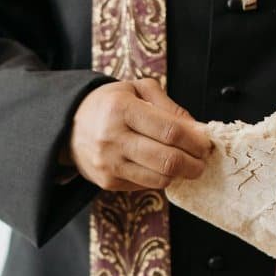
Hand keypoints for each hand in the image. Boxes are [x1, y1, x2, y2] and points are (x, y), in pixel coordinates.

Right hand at [69, 79, 211, 190]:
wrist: (69, 126)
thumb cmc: (110, 104)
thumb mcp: (137, 90)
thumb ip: (170, 107)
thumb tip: (197, 130)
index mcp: (120, 109)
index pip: (170, 131)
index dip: (195, 140)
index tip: (205, 142)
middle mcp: (112, 138)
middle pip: (168, 160)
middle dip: (194, 163)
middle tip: (202, 159)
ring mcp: (109, 164)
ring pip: (160, 178)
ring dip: (180, 173)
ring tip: (186, 164)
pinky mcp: (108, 182)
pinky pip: (146, 184)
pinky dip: (160, 177)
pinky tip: (160, 166)